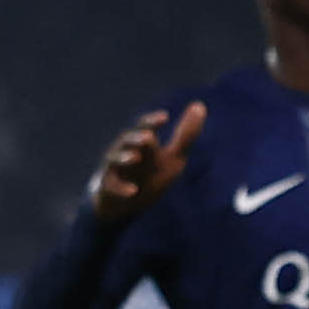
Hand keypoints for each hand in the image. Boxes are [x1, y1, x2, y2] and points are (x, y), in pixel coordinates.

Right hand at [90, 101, 204, 225]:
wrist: (128, 204)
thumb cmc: (152, 174)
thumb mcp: (174, 156)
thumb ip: (186, 134)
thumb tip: (199, 105)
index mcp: (141, 141)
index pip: (145, 126)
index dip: (154, 121)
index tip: (165, 117)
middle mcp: (125, 150)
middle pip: (129, 140)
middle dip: (137, 138)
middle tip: (149, 137)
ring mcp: (115, 168)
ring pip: (116, 159)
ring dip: (125, 157)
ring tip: (136, 157)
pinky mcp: (109, 187)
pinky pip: (113, 186)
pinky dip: (122, 188)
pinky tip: (133, 191)